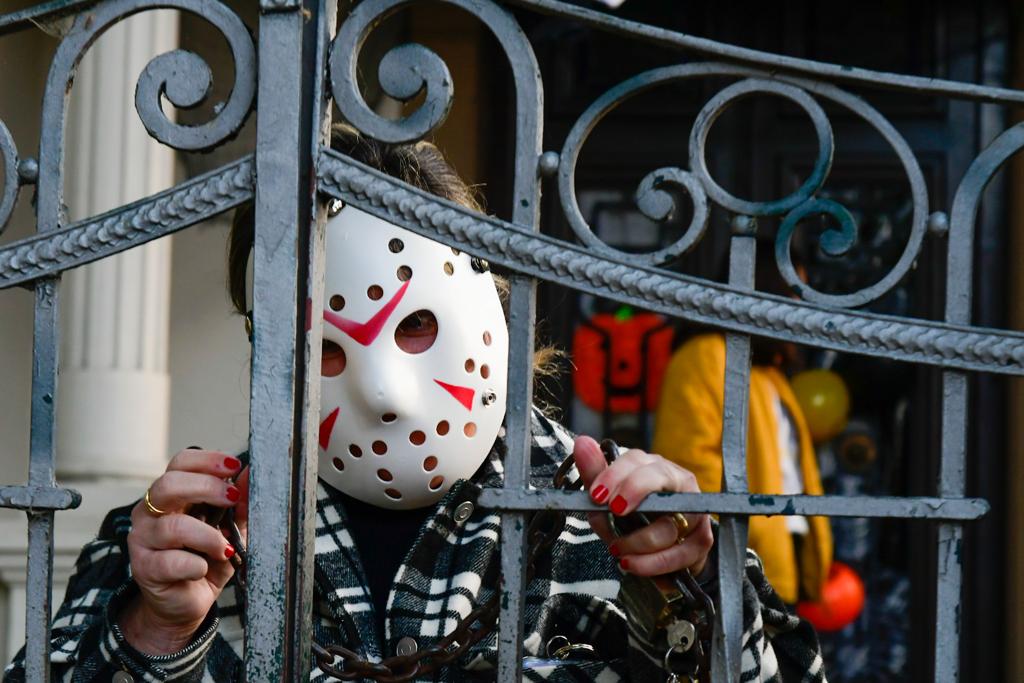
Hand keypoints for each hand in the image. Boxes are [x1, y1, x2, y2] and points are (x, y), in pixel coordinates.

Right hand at [120, 449, 248, 654]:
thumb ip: (240, 503)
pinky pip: (171, 561)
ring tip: (225, 549)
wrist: (186, 603)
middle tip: (232, 498)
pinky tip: (203, 569)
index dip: (207, 461)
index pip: (180, 463)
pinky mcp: (144, 568)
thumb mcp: (230, 529)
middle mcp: (150, 512)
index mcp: (170, 495)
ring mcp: (142, 539)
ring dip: (208, 536)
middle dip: (206, 488)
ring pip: (173, 526)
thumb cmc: (207, 559)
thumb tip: (252, 475)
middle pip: (169, 485)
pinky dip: (196, 565)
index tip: (235, 466)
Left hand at [572, 435, 712, 576]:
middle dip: (634, 491)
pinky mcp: (702, 539)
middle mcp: (677, 483)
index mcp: (652, 468)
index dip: (616, 475)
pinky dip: (653, 563)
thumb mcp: (608, 500)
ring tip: (618, 551)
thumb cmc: (632, 519)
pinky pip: (680, 553)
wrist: (658, 553)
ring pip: (668, 524)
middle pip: (660, 477)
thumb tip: (582, 442)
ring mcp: (694, 510)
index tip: (597, 495)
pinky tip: (633, 564)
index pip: (637, 461)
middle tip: (614, 511)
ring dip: (638, 542)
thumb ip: (595, 474)